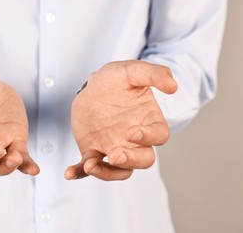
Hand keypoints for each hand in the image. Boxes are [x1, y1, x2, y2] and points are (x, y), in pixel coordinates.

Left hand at [65, 60, 177, 180]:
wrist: (92, 86)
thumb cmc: (116, 79)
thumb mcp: (132, 70)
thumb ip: (154, 74)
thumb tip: (173, 86)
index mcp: (149, 121)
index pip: (159, 136)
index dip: (149, 137)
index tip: (132, 132)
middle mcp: (134, 140)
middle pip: (144, 160)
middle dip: (131, 161)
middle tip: (115, 155)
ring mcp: (114, 147)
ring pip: (118, 170)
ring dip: (106, 172)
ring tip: (90, 165)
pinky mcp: (93, 151)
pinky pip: (89, 167)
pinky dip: (80, 172)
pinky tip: (70, 173)